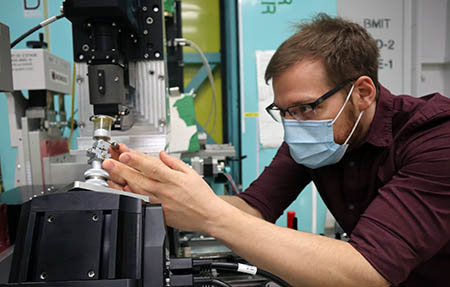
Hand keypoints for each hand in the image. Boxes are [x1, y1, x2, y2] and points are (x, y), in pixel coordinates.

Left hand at [102, 147, 227, 232]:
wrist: (208, 216)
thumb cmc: (201, 196)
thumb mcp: (191, 173)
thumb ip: (174, 162)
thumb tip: (161, 155)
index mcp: (173, 179)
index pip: (151, 167)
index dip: (136, 160)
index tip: (124, 153)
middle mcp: (164, 191)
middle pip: (138, 178)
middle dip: (121, 169)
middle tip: (107, 162)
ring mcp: (159, 202)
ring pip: (136, 191)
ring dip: (120, 181)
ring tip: (109, 174)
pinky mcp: (157, 211)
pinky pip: (140, 203)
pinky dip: (129, 196)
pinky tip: (120, 190)